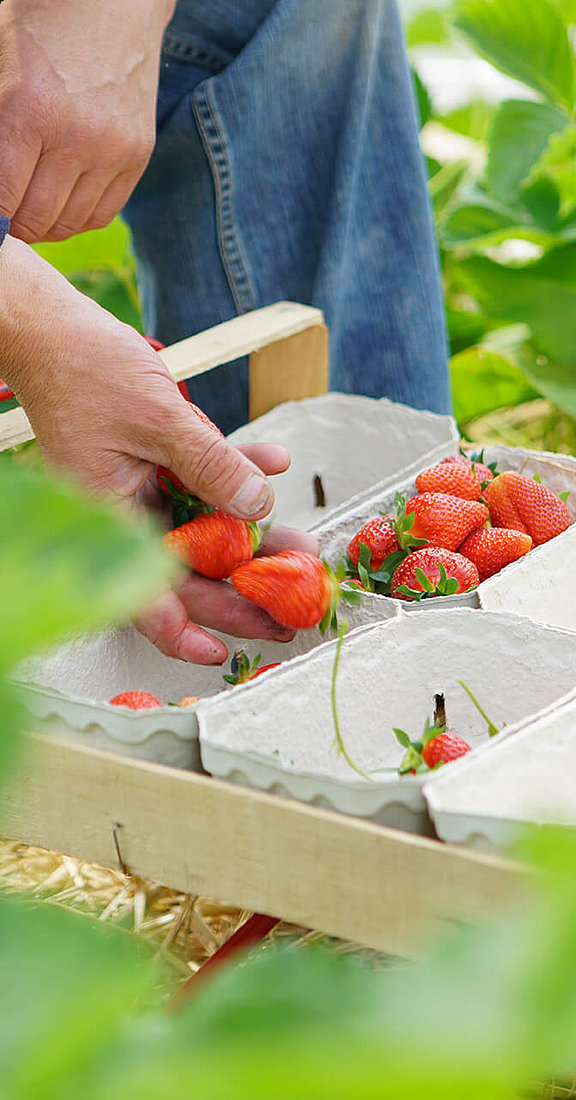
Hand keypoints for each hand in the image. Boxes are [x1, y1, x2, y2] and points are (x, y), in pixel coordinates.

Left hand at [0, 0, 174, 241]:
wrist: (110, 1)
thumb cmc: (39, 27)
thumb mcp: (0, 72)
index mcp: (29, 111)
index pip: (4, 201)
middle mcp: (77, 137)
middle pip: (38, 219)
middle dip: (17, 225)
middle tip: (8, 219)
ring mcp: (113, 149)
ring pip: (71, 223)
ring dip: (46, 225)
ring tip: (32, 211)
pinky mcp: (138, 155)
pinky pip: (103, 213)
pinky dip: (78, 217)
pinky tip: (62, 203)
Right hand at [1, 237, 317, 661]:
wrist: (56, 327)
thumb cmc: (83, 368)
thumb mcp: (160, 420)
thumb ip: (213, 465)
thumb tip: (256, 507)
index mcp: (109, 518)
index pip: (145, 597)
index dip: (185, 634)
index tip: (226, 654)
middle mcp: (124, 514)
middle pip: (188, 571)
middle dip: (243, 591)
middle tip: (292, 610)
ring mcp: (140, 490)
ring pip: (203, 529)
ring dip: (252, 536)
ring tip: (299, 548)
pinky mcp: (154, 463)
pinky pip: (202, 481)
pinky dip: (236, 473)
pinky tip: (271, 464)